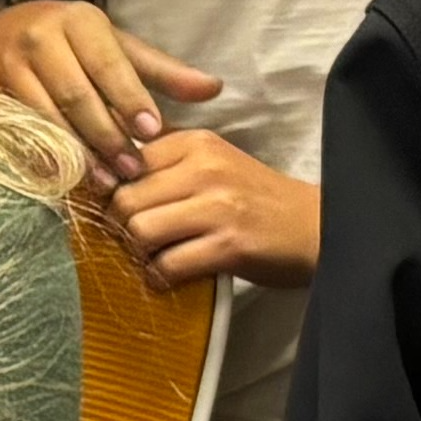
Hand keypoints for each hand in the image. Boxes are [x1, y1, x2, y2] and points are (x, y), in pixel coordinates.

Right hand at [0, 1, 221, 178]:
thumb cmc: (69, 44)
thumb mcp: (114, 48)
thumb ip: (160, 72)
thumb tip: (214, 88)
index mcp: (78, 21)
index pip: (109, 65)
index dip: (131, 100)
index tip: (153, 133)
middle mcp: (39, 36)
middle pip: (76, 95)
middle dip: (106, 136)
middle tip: (132, 171)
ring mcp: (4, 63)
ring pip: (44, 116)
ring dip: (76, 153)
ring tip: (104, 181)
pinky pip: (12, 130)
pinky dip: (39, 157)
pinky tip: (61, 178)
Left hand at [111, 130, 317, 287]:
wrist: (319, 227)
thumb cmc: (256, 199)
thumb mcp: (213, 164)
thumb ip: (164, 165)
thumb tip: (101, 178)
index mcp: (196, 143)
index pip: (124, 161)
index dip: (110, 191)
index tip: (115, 210)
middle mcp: (205, 168)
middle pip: (124, 198)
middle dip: (119, 226)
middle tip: (131, 241)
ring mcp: (219, 207)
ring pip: (140, 230)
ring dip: (138, 253)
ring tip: (151, 258)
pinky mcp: (229, 246)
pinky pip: (168, 265)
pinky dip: (159, 277)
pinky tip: (167, 277)